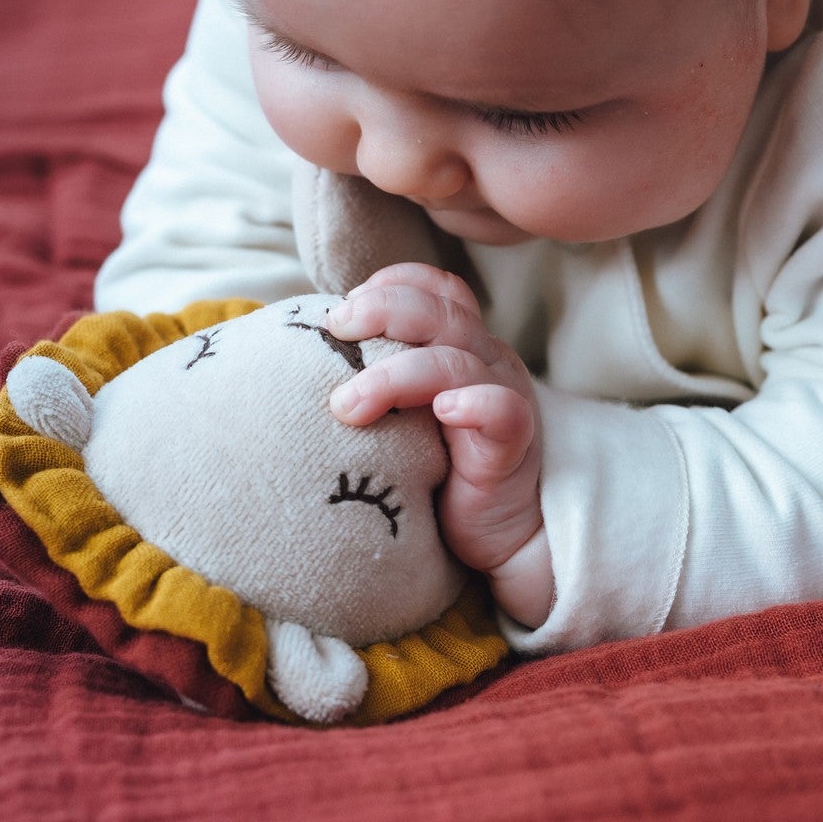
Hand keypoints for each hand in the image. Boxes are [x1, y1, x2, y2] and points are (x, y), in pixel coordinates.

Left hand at [325, 263, 552, 628]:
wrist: (493, 536)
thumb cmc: (439, 468)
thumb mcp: (406, 412)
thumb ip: (379, 377)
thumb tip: (310, 357)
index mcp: (462, 343)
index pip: (435, 289)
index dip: (391, 285)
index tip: (344, 307)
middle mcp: (487, 359)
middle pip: (440, 311)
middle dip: (381, 311)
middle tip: (334, 330)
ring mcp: (504, 395)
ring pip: (454, 361)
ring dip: (393, 376)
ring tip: (346, 406)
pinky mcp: (512, 443)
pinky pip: (501, 410)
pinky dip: (473, 403)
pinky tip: (444, 411)